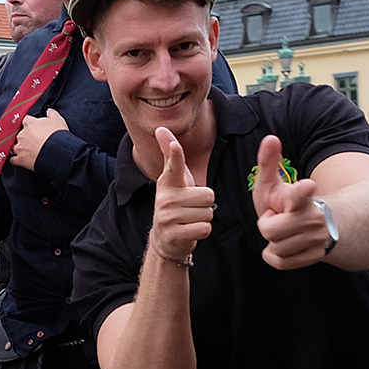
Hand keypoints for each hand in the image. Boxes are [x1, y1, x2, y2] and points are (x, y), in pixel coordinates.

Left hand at [11, 108, 67, 170]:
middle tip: (31, 140)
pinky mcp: (20, 160)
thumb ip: (51, 113)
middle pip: (18, 134)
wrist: (56, 153)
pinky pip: (13, 160)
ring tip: (23, 150)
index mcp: (29, 124)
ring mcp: (20, 148)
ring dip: (17, 148)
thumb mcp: (57, 120)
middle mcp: (22, 135)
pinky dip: (15, 160)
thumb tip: (49, 111)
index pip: (25, 120)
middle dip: (23, 137)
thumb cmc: (56, 136)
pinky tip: (17, 160)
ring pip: (13, 147)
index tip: (32, 126)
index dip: (29, 123)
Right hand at [148, 127, 212, 261]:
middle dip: (205, 204)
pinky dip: (202, 231)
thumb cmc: (174, 203)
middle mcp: (165, 199)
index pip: (173, 165)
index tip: (174, 145)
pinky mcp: (175, 235)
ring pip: (208, 213)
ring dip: (204, 218)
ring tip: (190, 220)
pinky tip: (191, 230)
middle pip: (208, 195)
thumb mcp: (172, 179)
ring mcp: (168, 218)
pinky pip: (205, 228)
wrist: (165, 239)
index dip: (174, 155)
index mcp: (167, 183)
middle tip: (191, 209)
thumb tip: (160, 128)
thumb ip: (170, 155)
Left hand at [252, 135, 323, 269]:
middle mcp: (314, 218)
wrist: (322, 225)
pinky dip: (275, 255)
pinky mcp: (313, 257)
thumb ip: (268, 163)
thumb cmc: (289, 203)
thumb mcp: (276, 183)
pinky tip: (284, 244)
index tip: (308, 185)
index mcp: (303, 196)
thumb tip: (270, 138)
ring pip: (275, 248)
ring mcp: (316, 240)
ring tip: (283, 230)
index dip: (301, 192)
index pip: (301, 195)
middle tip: (276, 218)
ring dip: (273, 241)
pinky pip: (279, 262)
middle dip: (267, 224)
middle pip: (269, 230)